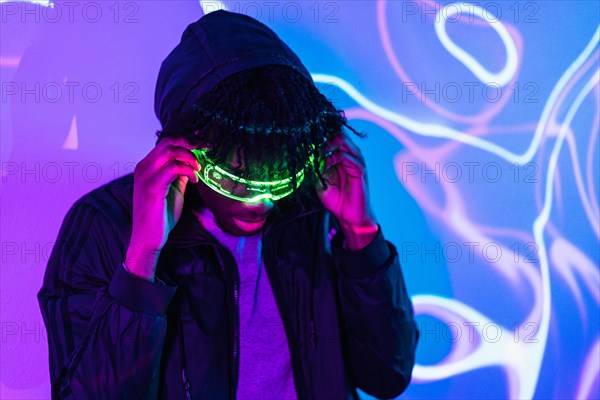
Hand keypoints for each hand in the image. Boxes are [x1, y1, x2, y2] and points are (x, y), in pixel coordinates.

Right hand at [125, 136, 199, 279]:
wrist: (148, 237)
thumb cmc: (161, 214)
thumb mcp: (173, 189)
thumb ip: (179, 174)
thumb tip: (193, 162)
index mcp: (146, 166)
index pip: (166, 142)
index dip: (187, 139)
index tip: (204, 142)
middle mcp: (143, 168)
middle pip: (168, 142)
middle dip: (190, 144)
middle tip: (205, 153)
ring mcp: (146, 177)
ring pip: (169, 151)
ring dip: (190, 157)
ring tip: (199, 169)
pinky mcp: (152, 188)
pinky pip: (172, 169)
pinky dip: (187, 170)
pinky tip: (194, 179)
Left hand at [316, 133, 377, 249]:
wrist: (348, 216)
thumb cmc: (336, 198)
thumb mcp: (320, 180)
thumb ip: (315, 166)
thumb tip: (305, 154)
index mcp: (340, 155)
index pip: (332, 135)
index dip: (321, 132)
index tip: (306, 132)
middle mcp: (350, 154)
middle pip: (338, 133)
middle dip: (324, 134)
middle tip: (311, 140)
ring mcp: (356, 161)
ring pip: (343, 140)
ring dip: (328, 144)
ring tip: (317, 151)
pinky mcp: (360, 170)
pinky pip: (349, 157)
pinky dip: (335, 157)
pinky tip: (325, 163)